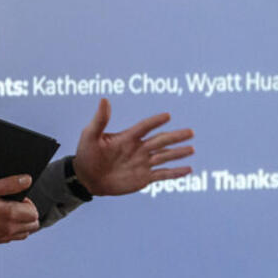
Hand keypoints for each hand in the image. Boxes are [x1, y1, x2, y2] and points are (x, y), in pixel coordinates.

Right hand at [0, 175, 39, 245]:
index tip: (14, 196)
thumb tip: (27, 180)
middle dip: (28, 213)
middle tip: (12, 203)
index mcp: (9, 216)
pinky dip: (10, 230)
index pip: (34, 213)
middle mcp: (7, 230)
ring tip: (7, 211)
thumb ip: (9, 184)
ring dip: (21, 223)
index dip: (28, 201)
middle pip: (32, 226)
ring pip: (23, 234)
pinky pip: (10, 238)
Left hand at [74, 98, 194, 195]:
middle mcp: (138, 149)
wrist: (86, 178)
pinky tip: (188, 169)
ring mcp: (142, 163)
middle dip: (175, 137)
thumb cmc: (86, 155)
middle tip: (191, 132)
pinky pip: (163, 175)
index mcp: (127, 137)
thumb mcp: (90, 135)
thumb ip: (100, 119)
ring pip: (165, 157)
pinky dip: (175, 173)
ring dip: (178, 153)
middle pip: (160, 141)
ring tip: (191, 148)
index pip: (145, 127)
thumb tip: (104, 99)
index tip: (167, 116)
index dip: (155, 122)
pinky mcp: (144, 178)